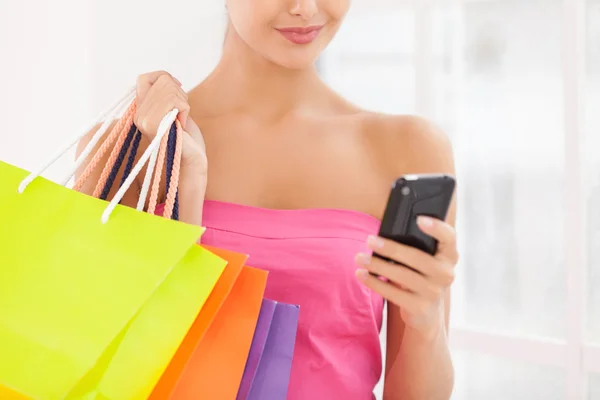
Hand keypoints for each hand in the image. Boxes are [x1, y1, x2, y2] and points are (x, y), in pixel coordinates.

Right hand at [135, 71, 206, 168]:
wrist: (192, 162)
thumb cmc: (187, 139)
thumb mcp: (174, 110)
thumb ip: (164, 95)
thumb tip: (164, 77)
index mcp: (141, 111)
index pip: (145, 78)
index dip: (163, 77)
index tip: (178, 88)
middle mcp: (138, 115)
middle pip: (162, 81)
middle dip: (180, 93)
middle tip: (182, 113)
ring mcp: (144, 121)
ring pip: (169, 89)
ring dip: (184, 103)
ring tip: (181, 120)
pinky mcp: (154, 126)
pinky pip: (174, 101)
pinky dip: (185, 110)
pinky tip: (182, 124)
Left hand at [355, 216, 458, 337]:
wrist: (427, 313)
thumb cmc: (420, 275)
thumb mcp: (424, 260)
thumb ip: (416, 245)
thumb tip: (385, 234)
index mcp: (449, 256)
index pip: (449, 238)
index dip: (436, 228)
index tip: (419, 219)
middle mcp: (446, 273)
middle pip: (417, 257)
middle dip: (391, 248)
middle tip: (370, 240)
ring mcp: (434, 292)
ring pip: (402, 275)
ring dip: (378, 265)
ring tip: (360, 258)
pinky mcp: (420, 307)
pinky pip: (393, 293)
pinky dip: (375, 282)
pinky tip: (362, 274)